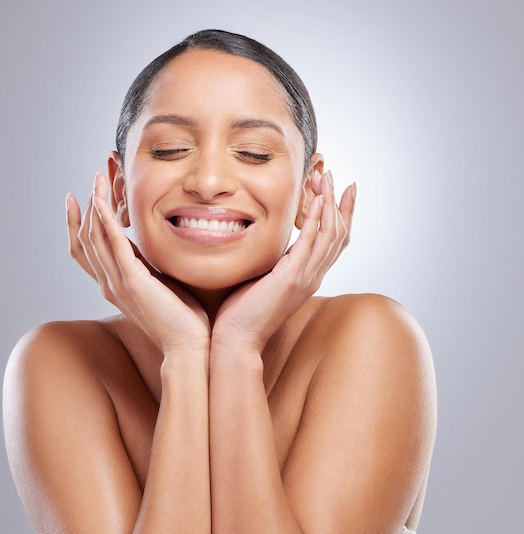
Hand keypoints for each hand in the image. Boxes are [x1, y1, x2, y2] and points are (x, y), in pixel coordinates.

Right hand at [66, 173, 210, 353]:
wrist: (189, 347)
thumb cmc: (182, 319)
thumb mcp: (161, 286)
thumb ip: (151, 268)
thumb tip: (154, 248)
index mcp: (115, 285)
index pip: (86, 251)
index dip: (79, 224)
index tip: (81, 198)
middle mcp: (109, 284)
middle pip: (85, 239)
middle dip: (86, 207)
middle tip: (92, 179)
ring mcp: (118, 283)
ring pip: (95, 238)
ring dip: (95, 206)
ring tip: (97, 179)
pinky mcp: (133, 282)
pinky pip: (113, 246)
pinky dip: (105, 222)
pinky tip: (103, 202)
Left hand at [212, 170, 355, 351]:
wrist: (236, 341)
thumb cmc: (242, 312)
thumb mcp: (262, 280)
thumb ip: (272, 262)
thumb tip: (267, 244)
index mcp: (307, 277)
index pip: (333, 242)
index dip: (341, 214)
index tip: (341, 189)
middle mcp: (312, 277)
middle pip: (338, 234)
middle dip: (337, 202)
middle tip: (332, 175)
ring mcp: (305, 278)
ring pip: (330, 235)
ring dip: (329, 203)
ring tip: (325, 177)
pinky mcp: (291, 279)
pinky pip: (310, 244)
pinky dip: (316, 220)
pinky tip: (316, 200)